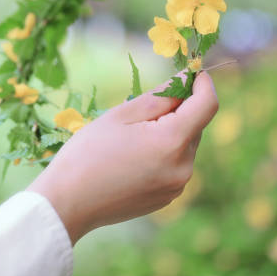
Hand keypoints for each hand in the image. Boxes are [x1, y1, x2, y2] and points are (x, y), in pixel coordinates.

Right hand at [27, 71, 218, 244]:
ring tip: (131, 138)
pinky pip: (175, 165)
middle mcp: (183, 167)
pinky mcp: (168, 197)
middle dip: (178, 110)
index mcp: (172, 142)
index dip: (202, 84)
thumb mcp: (122, 114)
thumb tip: (188, 78)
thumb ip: (161, 95)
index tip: (192, 72)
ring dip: (170, 132)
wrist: (68, 203)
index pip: (207, 104)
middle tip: (142, 109)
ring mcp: (177, 186)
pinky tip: (133, 158)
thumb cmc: (88, 153)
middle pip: (195, 125)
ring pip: (185, 145)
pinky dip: (163, 153)